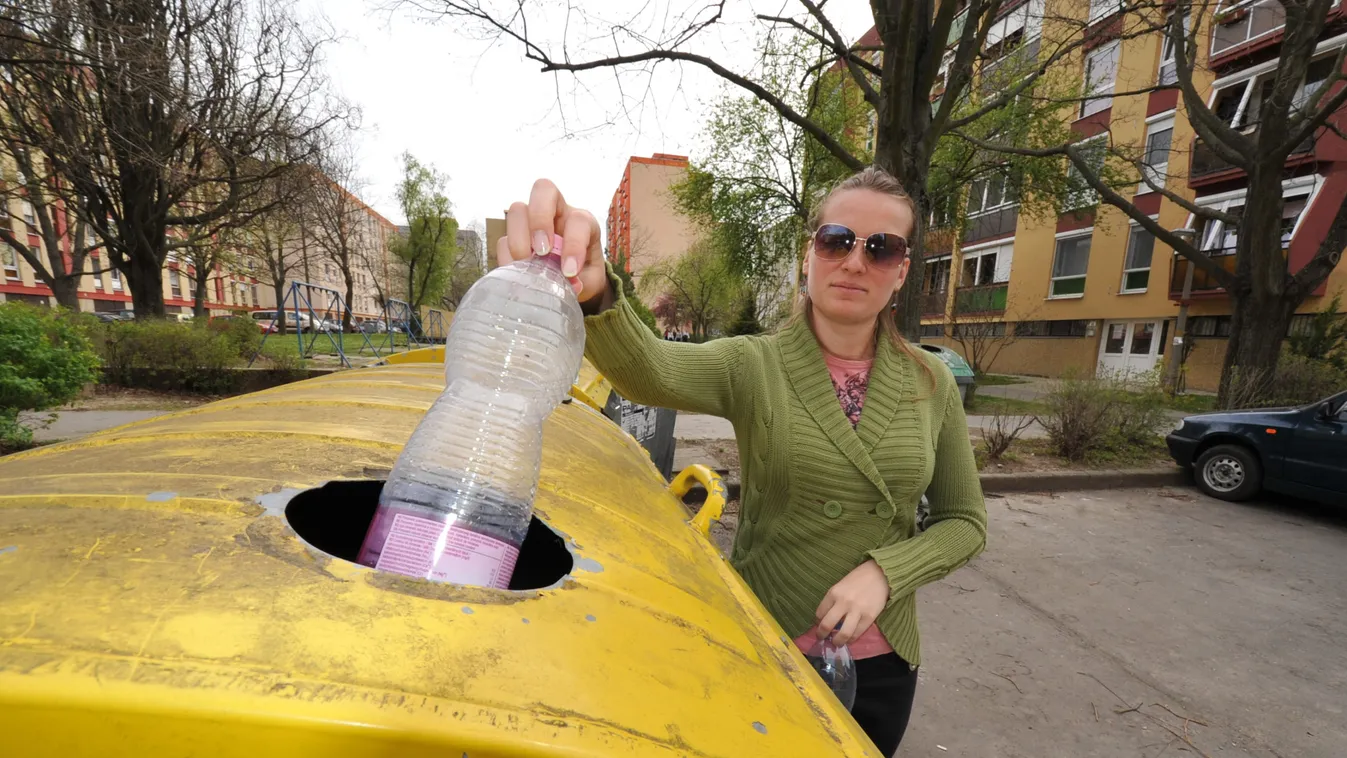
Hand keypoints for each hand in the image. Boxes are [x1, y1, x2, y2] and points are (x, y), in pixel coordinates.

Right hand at [499, 178, 608, 301]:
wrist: (571, 282)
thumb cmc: (584, 275)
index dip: (574, 243)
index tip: (569, 271)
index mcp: (582, 221)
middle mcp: (556, 214)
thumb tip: (570, 283)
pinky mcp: (514, 239)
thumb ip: (583, 280)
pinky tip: (518, 274)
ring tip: (527, 265)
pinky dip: (508, 257)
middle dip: (540, 219)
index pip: (578, 219)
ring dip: (519, 239)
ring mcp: (532, 223)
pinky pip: (503, 240)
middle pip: (543, 189)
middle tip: (542, 251)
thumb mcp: (591, 280)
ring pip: (517, 211)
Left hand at [814, 559, 889, 645]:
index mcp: (833, 593)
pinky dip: (851, 639)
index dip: (817, 622)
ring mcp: (856, 611)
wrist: (880, 574)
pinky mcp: (869, 617)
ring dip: (837, 641)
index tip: (819, 625)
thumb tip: (827, 617)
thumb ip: (834, 600)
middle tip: (821, 637)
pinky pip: (857, 633)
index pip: (819, 613)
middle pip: (827, 625)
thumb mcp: (841, 585)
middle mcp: (843, 602)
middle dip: (821, 634)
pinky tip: (849, 639)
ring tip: (836, 643)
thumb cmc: (858, 579)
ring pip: (843, 633)